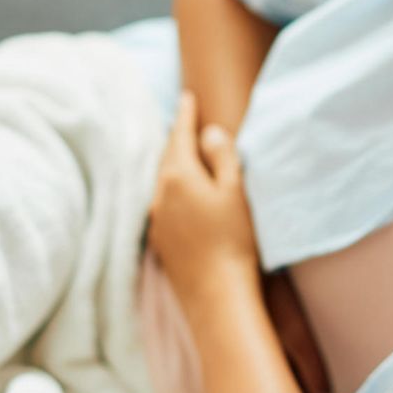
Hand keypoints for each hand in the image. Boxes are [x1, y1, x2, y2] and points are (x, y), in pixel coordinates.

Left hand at [146, 92, 259, 317]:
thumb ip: (223, 157)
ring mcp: (156, 218)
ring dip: (171, 162)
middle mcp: (159, 193)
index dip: (186, 114)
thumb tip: (210, 132)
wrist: (216, 295)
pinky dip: (170, 187)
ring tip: (180, 151)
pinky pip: (162, 201)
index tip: (188, 97)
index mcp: (179, 175)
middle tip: (183, 118)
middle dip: (176, 136)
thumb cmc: (233, 240)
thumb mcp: (236, 191)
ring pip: (162, 179)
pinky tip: (178, 192)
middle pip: (167, 155)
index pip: (180, 135)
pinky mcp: (159, 239)